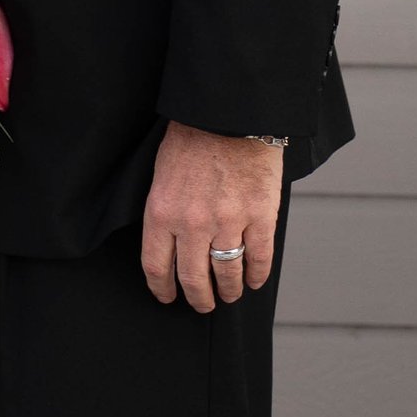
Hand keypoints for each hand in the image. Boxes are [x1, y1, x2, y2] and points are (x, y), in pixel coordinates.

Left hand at [143, 124, 283, 311]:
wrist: (228, 112)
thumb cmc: (191, 138)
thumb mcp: (162, 175)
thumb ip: (166, 211)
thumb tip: (171, 244)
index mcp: (162, 213)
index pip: (157, 267)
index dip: (162, 289)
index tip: (167, 297)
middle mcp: (192, 224)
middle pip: (193, 279)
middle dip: (199, 299)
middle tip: (203, 304)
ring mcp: (228, 223)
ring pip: (228, 274)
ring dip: (229, 290)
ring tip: (230, 294)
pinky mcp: (260, 216)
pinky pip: (260, 259)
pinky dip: (257, 275)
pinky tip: (254, 281)